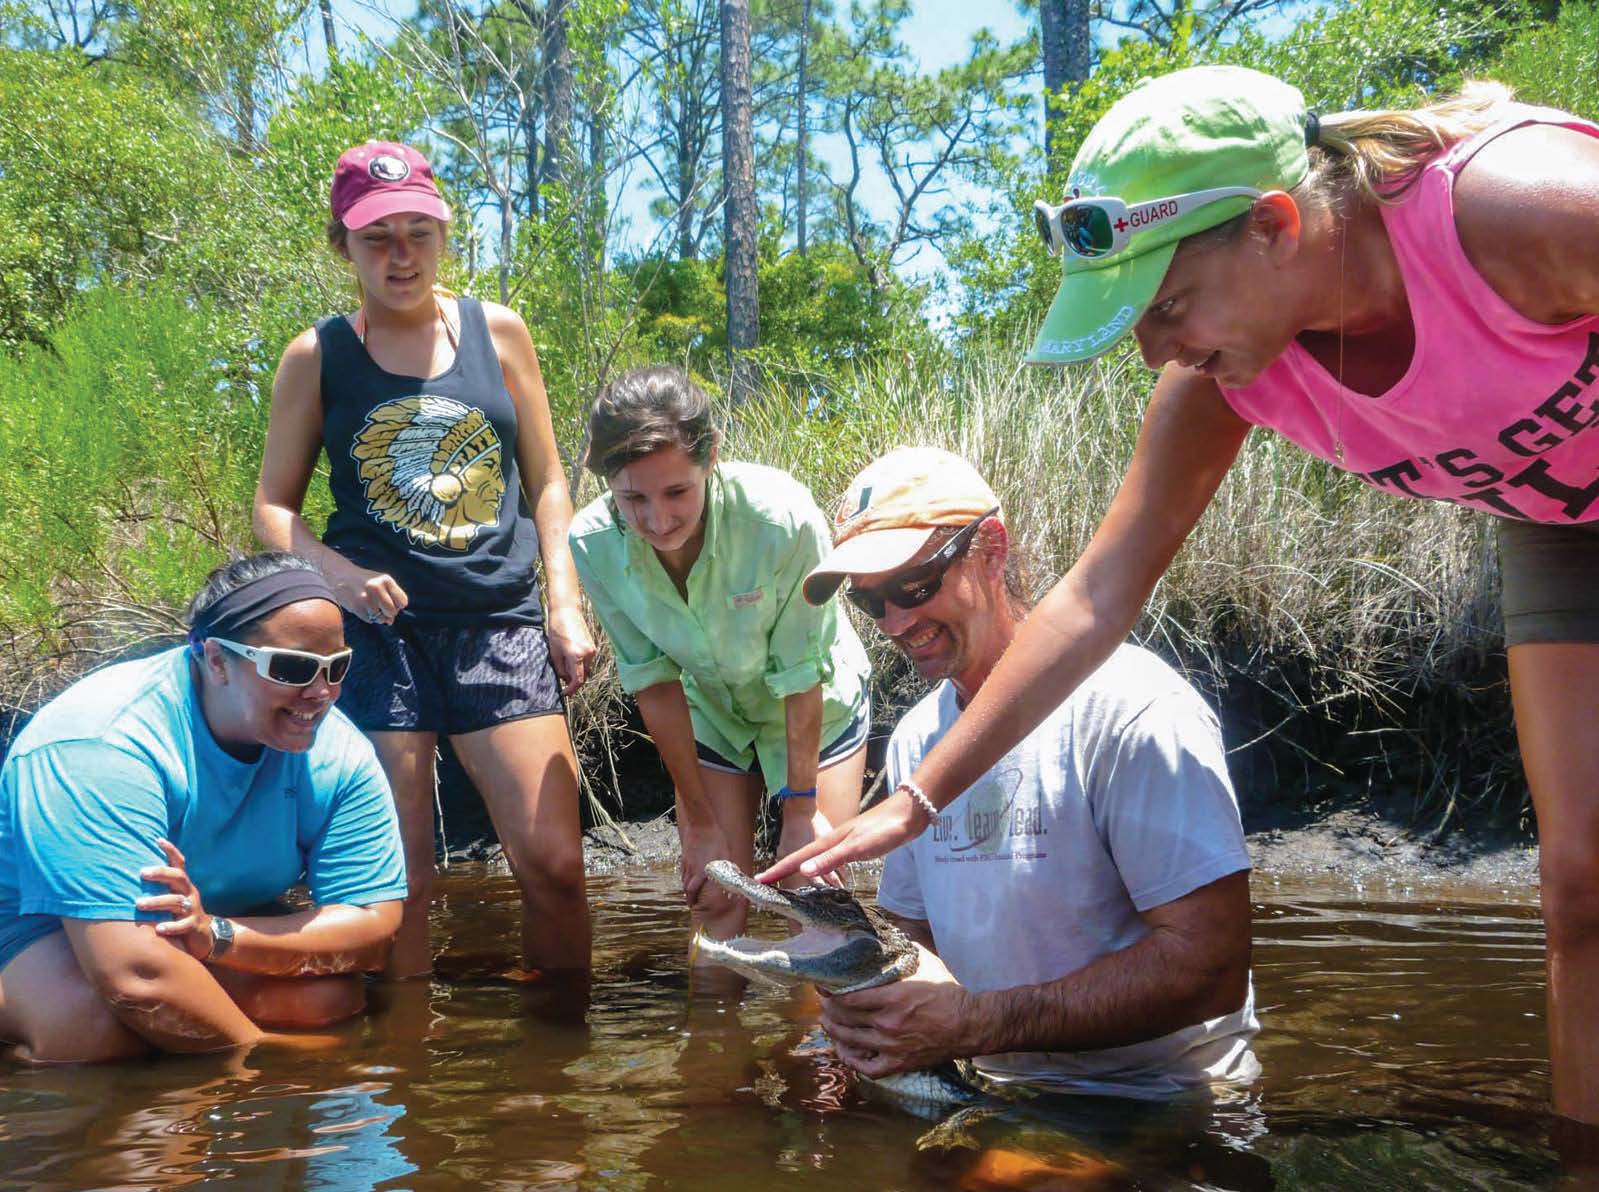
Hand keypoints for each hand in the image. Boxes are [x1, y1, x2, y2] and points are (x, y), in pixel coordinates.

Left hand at [137, 838, 214, 960]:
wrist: (205, 935)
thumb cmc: (180, 914)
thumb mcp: (173, 897)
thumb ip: (160, 888)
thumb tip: (131, 875)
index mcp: (183, 885)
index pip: (179, 863)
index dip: (171, 851)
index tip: (158, 840)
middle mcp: (189, 892)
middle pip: (178, 877)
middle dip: (161, 873)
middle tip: (142, 872)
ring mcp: (193, 908)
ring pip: (177, 901)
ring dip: (157, 901)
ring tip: (139, 904)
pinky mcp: (194, 925)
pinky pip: (184, 925)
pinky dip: (171, 926)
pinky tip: (158, 929)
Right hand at [328, 561, 408, 625]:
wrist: (342, 575)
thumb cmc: (367, 581)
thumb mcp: (382, 581)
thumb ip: (392, 599)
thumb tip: (389, 622)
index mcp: (386, 580)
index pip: (403, 602)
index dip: (398, 604)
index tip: (391, 601)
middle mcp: (376, 588)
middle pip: (392, 612)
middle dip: (389, 612)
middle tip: (381, 606)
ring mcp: (365, 598)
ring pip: (381, 618)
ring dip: (378, 616)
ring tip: (371, 605)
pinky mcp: (356, 607)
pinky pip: (370, 620)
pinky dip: (369, 616)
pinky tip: (363, 607)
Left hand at [545, 604, 596, 694]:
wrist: (567, 611)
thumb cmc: (557, 629)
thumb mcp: (554, 651)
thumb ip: (560, 668)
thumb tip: (565, 679)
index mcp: (577, 656)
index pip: (577, 680)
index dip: (571, 689)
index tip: (565, 693)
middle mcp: (588, 654)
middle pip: (583, 676)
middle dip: (573, 681)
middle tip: (563, 684)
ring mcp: (592, 650)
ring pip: (585, 669)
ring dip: (576, 672)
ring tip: (564, 668)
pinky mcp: (592, 646)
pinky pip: (587, 661)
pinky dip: (580, 665)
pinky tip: (570, 660)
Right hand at [678, 822, 740, 922]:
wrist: (702, 823)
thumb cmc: (716, 839)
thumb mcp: (727, 855)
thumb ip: (731, 869)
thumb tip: (740, 880)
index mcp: (701, 871)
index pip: (692, 890)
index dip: (692, 899)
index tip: (693, 905)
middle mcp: (692, 868)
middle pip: (686, 886)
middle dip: (688, 896)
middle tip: (692, 901)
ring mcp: (687, 860)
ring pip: (684, 877)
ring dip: (686, 886)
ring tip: (690, 890)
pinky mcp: (685, 853)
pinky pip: (683, 867)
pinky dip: (685, 874)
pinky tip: (689, 872)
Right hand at [756, 788, 924, 885]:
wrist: (909, 814)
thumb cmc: (884, 829)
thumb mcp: (857, 847)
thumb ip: (831, 859)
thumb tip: (802, 871)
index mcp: (830, 843)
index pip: (798, 859)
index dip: (779, 870)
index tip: (759, 881)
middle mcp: (833, 842)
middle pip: (802, 858)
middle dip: (784, 870)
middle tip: (767, 884)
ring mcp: (844, 843)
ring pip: (817, 859)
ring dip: (801, 870)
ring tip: (788, 882)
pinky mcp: (857, 846)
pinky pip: (831, 860)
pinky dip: (822, 869)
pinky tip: (827, 873)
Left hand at [819, 945, 973, 1077]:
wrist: (968, 1024)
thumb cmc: (947, 992)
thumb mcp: (923, 964)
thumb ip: (900, 953)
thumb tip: (881, 937)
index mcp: (893, 998)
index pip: (849, 997)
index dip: (831, 992)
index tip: (824, 986)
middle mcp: (888, 1023)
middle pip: (844, 1018)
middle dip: (828, 1009)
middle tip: (823, 1002)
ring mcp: (892, 1046)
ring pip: (850, 1041)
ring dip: (833, 1031)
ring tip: (827, 1022)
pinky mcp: (899, 1063)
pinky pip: (867, 1067)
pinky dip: (851, 1060)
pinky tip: (844, 1050)